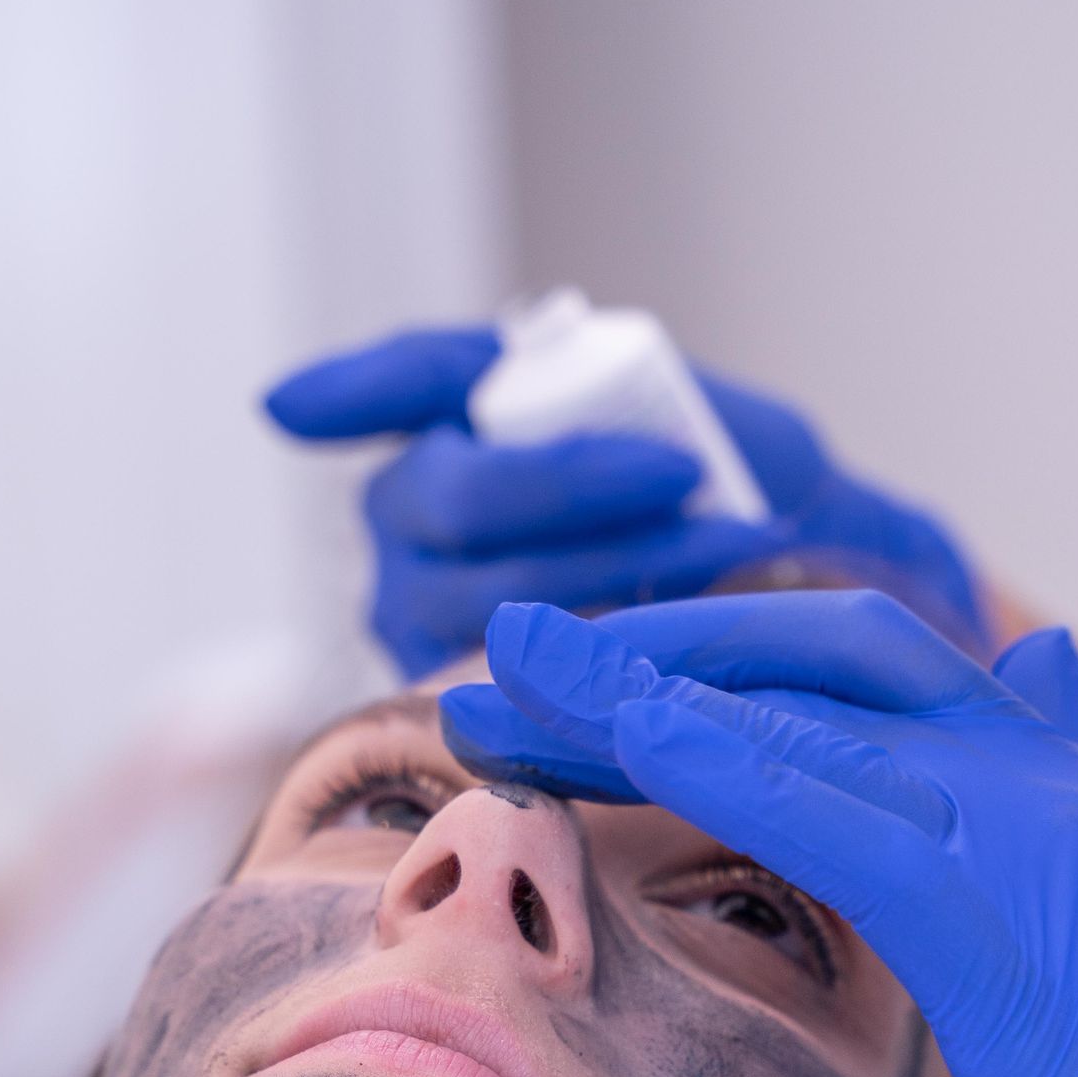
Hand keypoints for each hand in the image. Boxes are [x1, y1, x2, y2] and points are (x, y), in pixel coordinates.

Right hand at [263, 325, 986, 678]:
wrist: (789, 585)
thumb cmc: (731, 487)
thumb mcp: (704, 414)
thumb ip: (642, 401)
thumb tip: (647, 452)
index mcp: (455, 409)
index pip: (401, 383)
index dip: (350, 391)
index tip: (288, 408)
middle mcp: (412, 510)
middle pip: (447, 496)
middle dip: (564, 485)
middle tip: (684, 474)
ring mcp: (419, 608)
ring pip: (481, 592)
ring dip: (603, 568)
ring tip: (719, 550)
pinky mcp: (454, 694)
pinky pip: (504, 677)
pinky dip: (591, 653)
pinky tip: (653, 646)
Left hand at [451, 592, 1077, 1076]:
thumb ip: (1051, 846)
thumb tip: (1014, 723)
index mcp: (1064, 788)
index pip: (868, 676)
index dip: (718, 666)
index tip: (594, 686)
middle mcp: (1048, 774)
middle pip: (817, 653)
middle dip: (654, 645)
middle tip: (506, 661)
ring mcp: (1037, 829)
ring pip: (808, 703)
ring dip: (634, 683)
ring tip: (492, 679)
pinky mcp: (1019, 915)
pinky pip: (834, 808)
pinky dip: (709, 758)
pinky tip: (605, 736)